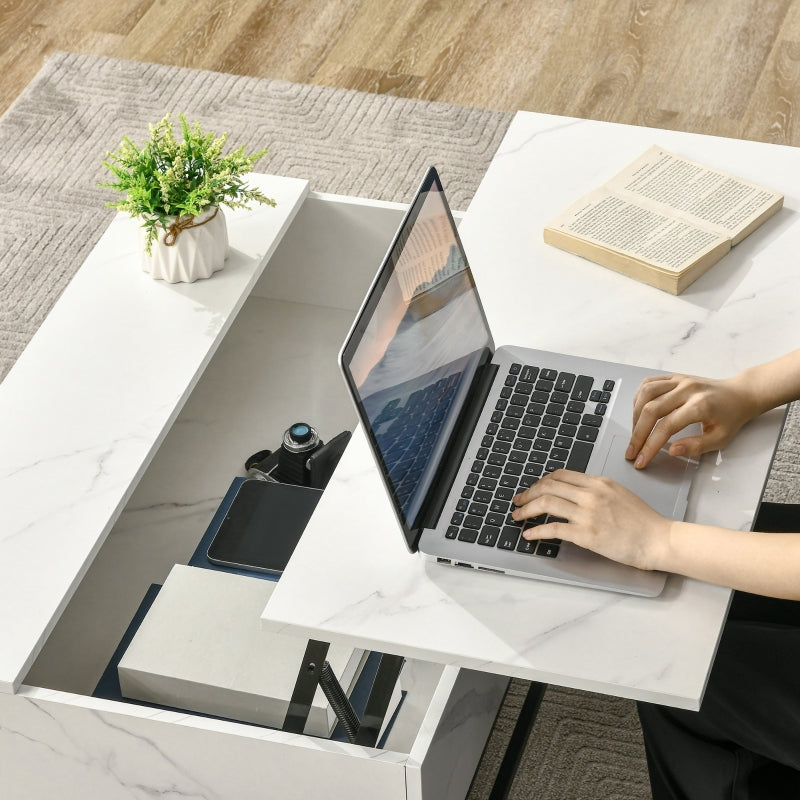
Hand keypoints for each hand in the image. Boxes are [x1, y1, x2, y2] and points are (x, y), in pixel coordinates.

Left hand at [512, 470, 671, 570]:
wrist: (658, 539)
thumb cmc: (643, 521)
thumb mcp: (619, 494)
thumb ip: (596, 490)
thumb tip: (574, 493)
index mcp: (598, 482)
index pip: (560, 475)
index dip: (541, 482)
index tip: (532, 489)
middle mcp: (590, 494)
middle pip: (548, 486)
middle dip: (528, 493)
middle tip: (517, 501)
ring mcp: (587, 513)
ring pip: (546, 503)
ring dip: (526, 509)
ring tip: (517, 516)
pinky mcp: (586, 534)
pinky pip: (552, 528)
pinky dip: (536, 531)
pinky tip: (529, 535)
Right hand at [626, 373, 757, 468]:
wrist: (740, 394)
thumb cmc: (731, 417)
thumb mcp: (720, 439)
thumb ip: (696, 446)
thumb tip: (672, 450)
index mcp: (700, 405)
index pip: (666, 426)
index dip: (650, 445)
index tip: (641, 459)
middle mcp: (687, 389)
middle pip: (651, 410)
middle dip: (637, 434)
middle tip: (631, 451)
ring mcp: (679, 380)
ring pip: (646, 394)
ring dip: (635, 415)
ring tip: (635, 432)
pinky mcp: (674, 377)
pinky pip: (648, 383)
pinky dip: (638, 398)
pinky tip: (638, 412)